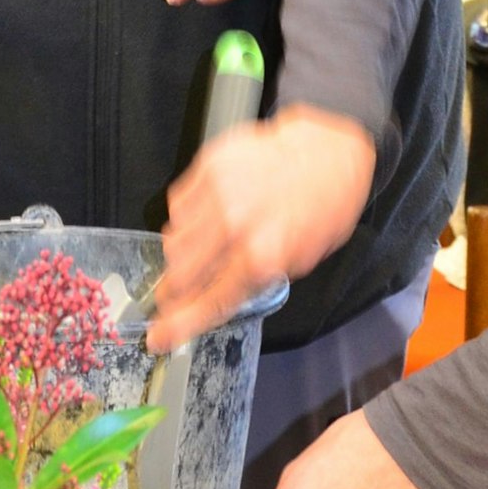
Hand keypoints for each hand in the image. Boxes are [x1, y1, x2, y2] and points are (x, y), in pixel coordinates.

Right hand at [149, 105, 374, 351]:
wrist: (328, 151)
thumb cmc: (323, 204)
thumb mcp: (302, 258)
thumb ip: (257, 279)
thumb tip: (218, 297)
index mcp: (263, 256)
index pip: (209, 301)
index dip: (179, 324)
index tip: (159, 336)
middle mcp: (236, 225)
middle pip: (179, 274)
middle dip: (175, 290)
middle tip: (179, 289)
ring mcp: (219, 192)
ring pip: (172, 241)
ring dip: (182, 253)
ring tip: (207, 243)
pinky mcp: (210, 165)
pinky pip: (177, 205)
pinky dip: (186, 217)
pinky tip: (209, 214)